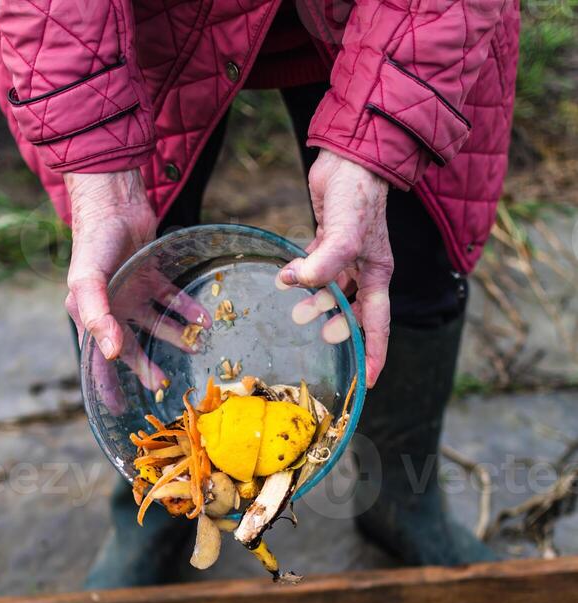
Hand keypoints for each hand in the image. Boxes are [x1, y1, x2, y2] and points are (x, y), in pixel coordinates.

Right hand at [64, 170, 210, 393]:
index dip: (106, 386)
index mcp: (91, 315)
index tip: (117, 410)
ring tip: (196, 348)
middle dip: (147, 368)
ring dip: (175, 337)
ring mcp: (132, 293)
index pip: (97, 360)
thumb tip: (114, 354)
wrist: (114, 199)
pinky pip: (172, 300)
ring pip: (156, 325)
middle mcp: (112, 308)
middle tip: (166, 385)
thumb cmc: (94, 241)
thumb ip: (98, 317)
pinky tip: (205, 320)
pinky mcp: (151, 276)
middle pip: (130, 348)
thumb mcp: (88, 281)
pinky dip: (187, 310)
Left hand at [279, 150, 393, 387]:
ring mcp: (345, 255)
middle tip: (311, 330)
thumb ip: (325, 264)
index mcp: (378, 274)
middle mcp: (364, 268)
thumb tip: (300, 285)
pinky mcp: (327, 240)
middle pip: (351, 311)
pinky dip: (302, 275)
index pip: (378, 324)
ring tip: (294, 310)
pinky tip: (286, 279)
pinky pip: (315, 268)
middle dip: (333, 324)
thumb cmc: (358, 195)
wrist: (349, 156)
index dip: (374, 354)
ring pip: (330, 291)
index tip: (368, 382)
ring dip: (313, 301)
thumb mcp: (345, 234)